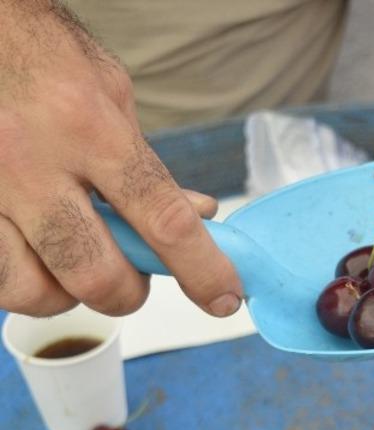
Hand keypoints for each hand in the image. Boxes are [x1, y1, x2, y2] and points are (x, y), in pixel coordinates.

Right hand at [0, 1, 240, 316]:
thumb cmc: (46, 59)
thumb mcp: (112, 96)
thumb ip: (148, 164)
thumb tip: (198, 218)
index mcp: (88, 127)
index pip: (163, 219)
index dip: (202, 270)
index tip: (223, 298)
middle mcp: (31, 160)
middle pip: (95, 273)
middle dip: (126, 292)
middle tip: (131, 277)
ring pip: (32, 288)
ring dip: (67, 293)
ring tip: (75, 266)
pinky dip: (22, 280)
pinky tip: (35, 256)